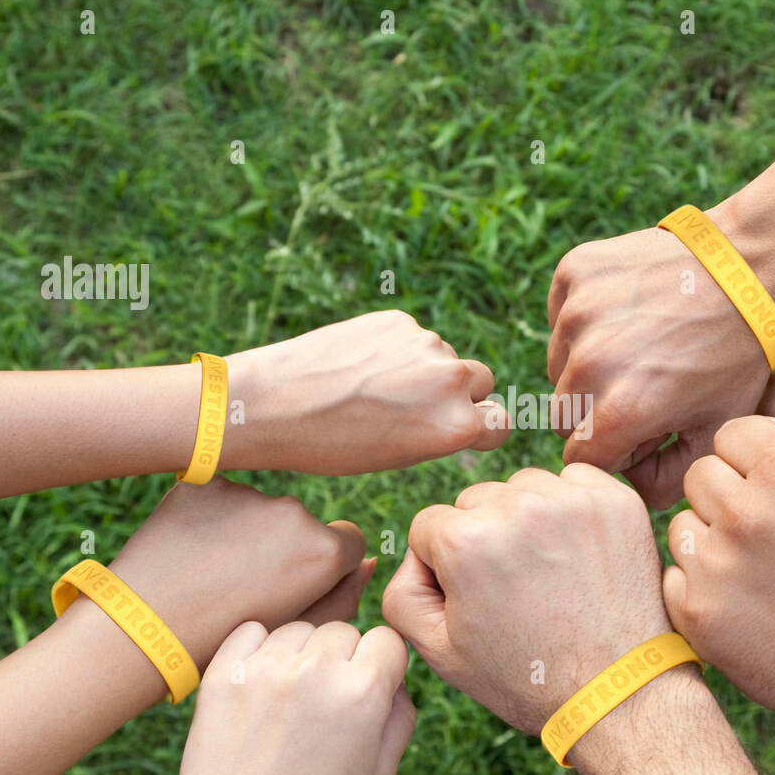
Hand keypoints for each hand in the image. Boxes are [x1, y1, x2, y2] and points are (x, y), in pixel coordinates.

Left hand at [92, 478, 367, 669]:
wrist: (144, 630)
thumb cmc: (223, 643)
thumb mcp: (293, 632)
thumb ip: (343, 598)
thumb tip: (369, 563)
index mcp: (323, 550)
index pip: (348, 542)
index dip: (323, 569)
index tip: (293, 588)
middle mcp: (292, 511)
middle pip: (302, 525)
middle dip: (283, 548)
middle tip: (244, 587)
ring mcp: (246, 493)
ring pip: (260, 510)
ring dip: (246, 533)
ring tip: (212, 573)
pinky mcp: (205, 484)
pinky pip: (221, 498)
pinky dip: (210, 519)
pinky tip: (190, 552)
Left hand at [162, 620, 414, 774]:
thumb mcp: (380, 774)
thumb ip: (400, 715)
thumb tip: (395, 678)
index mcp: (363, 691)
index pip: (386, 639)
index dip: (382, 665)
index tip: (368, 688)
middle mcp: (317, 670)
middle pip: (344, 631)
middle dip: (343, 661)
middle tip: (325, 704)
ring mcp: (267, 668)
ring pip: (300, 630)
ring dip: (302, 655)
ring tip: (291, 700)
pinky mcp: (225, 673)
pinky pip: (252, 631)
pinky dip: (259, 648)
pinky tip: (261, 683)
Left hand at [226, 310, 509, 474]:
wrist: (272, 404)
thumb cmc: (332, 445)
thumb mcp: (399, 454)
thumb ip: (443, 430)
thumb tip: (468, 409)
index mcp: (456, 425)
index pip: (502, 423)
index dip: (484, 428)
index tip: (466, 430)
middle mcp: (450, 380)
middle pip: (482, 381)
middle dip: (461, 393)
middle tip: (417, 407)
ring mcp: (425, 344)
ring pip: (445, 356)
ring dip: (425, 368)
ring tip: (376, 388)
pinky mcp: (398, 319)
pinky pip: (414, 337)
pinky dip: (397, 349)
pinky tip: (361, 365)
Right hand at [382, 464, 671, 733]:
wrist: (615, 692)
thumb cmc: (524, 676)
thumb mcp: (438, 651)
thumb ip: (402, 591)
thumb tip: (419, 553)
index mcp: (466, 540)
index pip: (428, 526)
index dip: (443, 568)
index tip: (475, 600)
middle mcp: (519, 507)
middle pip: (475, 501)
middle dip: (484, 538)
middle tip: (514, 590)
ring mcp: (573, 500)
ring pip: (523, 487)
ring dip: (526, 518)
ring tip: (547, 572)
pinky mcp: (615, 500)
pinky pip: (574, 481)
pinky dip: (570, 508)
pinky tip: (576, 553)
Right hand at [546, 212, 773, 508]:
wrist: (748, 270)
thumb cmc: (735, 357)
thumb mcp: (716, 432)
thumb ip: (666, 482)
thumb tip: (626, 487)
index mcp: (622, 411)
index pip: (581, 458)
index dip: (614, 451)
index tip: (644, 430)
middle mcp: (590, 363)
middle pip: (564, 415)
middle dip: (597, 412)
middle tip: (645, 388)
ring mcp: (577, 314)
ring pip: (559, 367)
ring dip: (590, 366)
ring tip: (641, 349)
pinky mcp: (573, 274)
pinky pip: (559, 318)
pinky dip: (585, 323)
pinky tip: (629, 316)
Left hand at [663, 413, 774, 712]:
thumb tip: (770, 426)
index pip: (731, 433)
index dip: (751, 458)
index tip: (771, 488)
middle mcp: (743, 513)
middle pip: (699, 475)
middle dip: (726, 496)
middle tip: (762, 532)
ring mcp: (713, 564)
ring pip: (682, 523)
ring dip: (709, 539)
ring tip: (753, 569)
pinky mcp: (692, 609)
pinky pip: (674, 572)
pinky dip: (699, 584)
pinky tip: (739, 600)